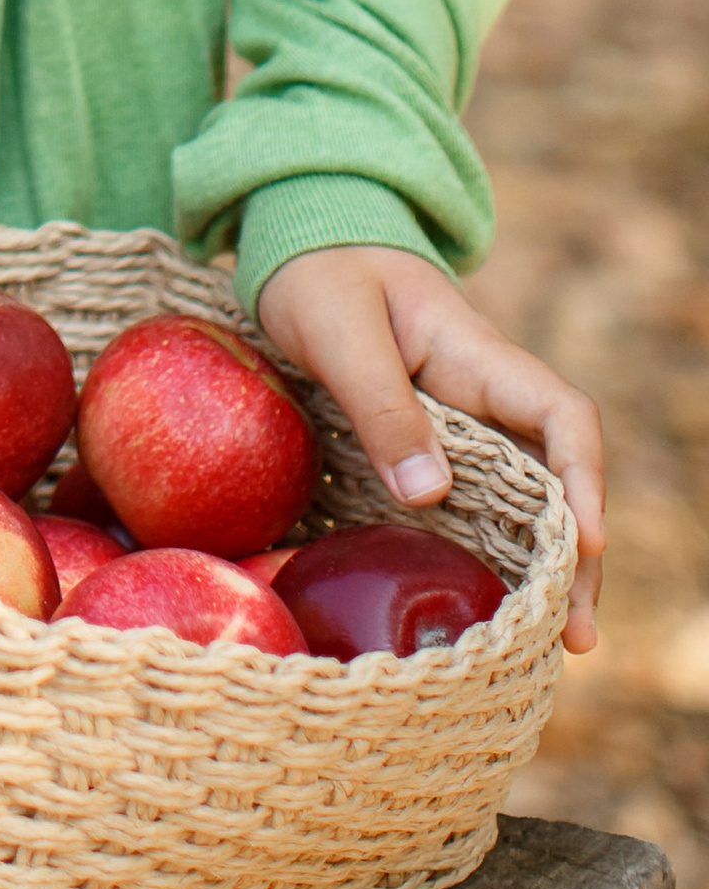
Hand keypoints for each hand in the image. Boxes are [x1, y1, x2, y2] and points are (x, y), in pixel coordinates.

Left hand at [256, 244, 605, 651]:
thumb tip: (429, 494)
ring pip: (522, 499)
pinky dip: (491, 552)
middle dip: (576, 554)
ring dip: (540, 566)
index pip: (561, 415)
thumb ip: (380, 406)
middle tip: (576, 634)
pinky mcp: (430, 444)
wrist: (301, 245)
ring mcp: (462, 423)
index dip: (583, 480)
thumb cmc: (320, 275)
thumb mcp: (339, 333)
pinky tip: (489, 602)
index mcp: (478, 356)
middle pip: (556, 478)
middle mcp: (486, 395)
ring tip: (551, 643)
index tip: (588, 541)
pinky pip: (475, 501)